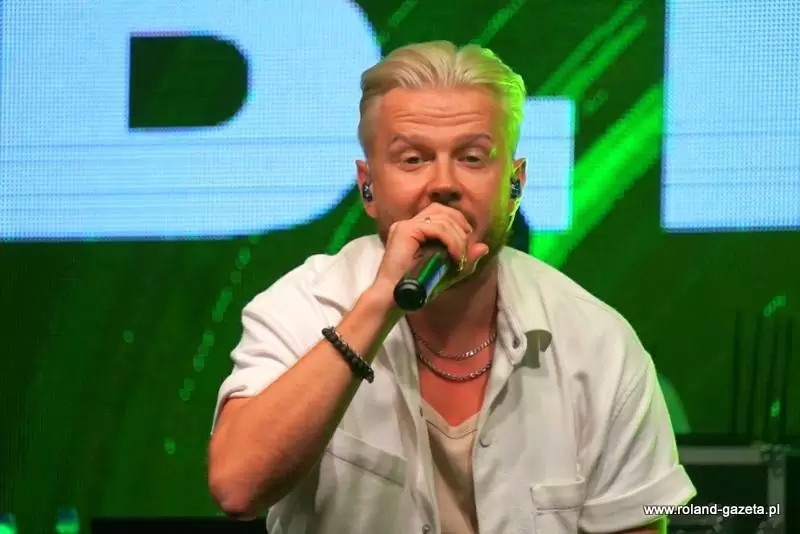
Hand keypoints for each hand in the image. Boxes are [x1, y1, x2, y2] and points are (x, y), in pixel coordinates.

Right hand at [370, 204, 489, 300]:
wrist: (395, 299)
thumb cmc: (417, 288)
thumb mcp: (448, 272)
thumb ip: (465, 259)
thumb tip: (484, 247)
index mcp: (414, 229)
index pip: (440, 212)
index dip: (458, 221)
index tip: (468, 241)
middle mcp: (408, 223)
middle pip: (442, 210)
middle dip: (461, 226)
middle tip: (466, 248)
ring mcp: (405, 225)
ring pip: (442, 219)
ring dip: (458, 238)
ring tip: (460, 258)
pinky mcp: (405, 230)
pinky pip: (437, 228)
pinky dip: (452, 241)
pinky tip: (455, 256)